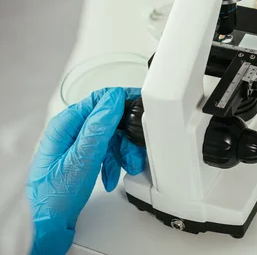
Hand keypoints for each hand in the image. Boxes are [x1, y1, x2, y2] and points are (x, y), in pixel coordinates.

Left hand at [26, 88, 146, 254]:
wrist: (46, 225)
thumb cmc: (54, 197)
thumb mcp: (82, 160)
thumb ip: (99, 128)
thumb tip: (114, 100)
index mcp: (67, 124)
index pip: (101, 99)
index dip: (125, 101)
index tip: (143, 107)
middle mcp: (71, 131)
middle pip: (110, 120)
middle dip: (127, 138)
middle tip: (134, 153)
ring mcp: (76, 144)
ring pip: (111, 137)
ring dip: (123, 153)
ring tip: (126, 169)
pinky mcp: (82, 158)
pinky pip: (106, 152)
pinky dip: (114, 164)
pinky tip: (112, 177)